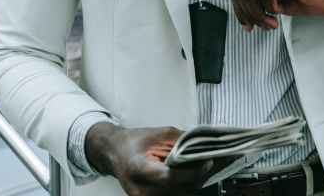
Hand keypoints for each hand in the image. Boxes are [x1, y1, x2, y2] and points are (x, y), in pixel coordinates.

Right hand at [85, 122, 220, 195]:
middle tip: (209, 164)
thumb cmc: (136, 141)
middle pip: (178, 190)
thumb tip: (206, 145)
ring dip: (192, 185)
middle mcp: (139, 189)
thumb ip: (183, 141)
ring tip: (200, 169)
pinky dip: (183, 188)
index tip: (207, 161)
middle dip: (197, 178)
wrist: (115, 152)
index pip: (171, 177)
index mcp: (139, 168)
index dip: (192, 171)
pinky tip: (189, 177)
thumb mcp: (161, 134)